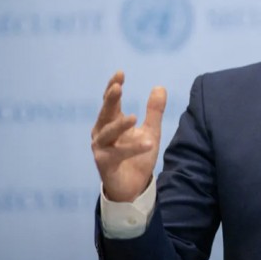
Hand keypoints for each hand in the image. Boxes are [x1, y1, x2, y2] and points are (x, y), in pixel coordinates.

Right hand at [91, 71, 166, 201]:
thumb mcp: (150, 131)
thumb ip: (154, 111)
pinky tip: (148, 143)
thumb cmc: (138, 156)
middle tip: (117, 87)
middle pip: (105, 113)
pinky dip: (133, 148)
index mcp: (111, 123)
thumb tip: (159, 87)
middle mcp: (101, 133)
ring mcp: (101, 148)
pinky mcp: (105, 164)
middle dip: (110, 100)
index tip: (120, 73)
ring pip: (107, 133)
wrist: (133, 186)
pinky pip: (118, 154)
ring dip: (120, 125)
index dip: (113, 87)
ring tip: (134, 117)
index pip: (110, 102)